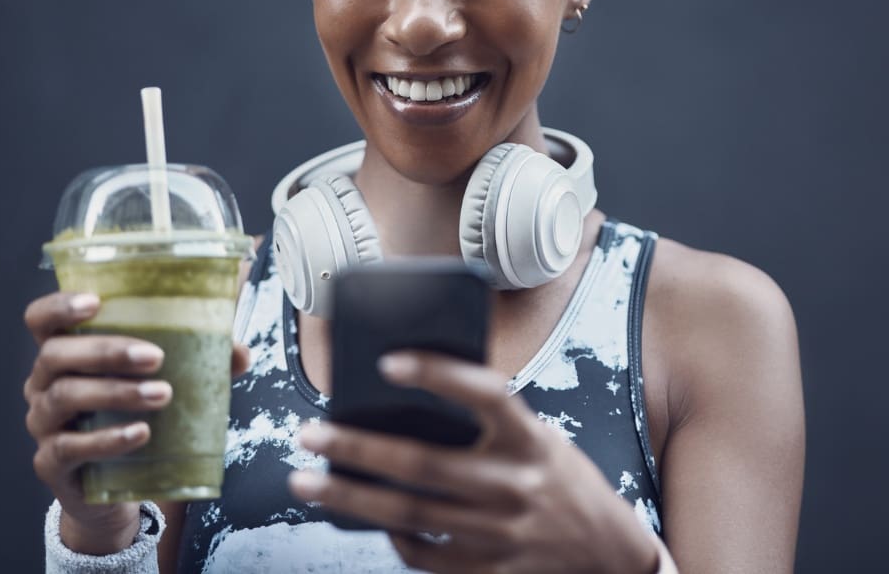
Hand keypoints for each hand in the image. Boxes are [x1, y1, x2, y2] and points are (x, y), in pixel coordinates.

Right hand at [23, 291, 249, 554]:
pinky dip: (107, 438)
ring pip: (64, 396)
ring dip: (116, 392)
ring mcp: (42, 424)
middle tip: (156, 357)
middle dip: (106, 351)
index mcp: (65, 353)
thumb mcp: (162, 382)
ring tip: (161, 395)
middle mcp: (43, 384)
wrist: (116, 485)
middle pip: (55, 354)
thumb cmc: (134, 415)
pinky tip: (140, 434)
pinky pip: (69, 447)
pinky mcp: (51, 464)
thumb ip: (199, 363)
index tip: (95, 301)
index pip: (41, 320)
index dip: (59, 305)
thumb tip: (241, 352)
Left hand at [288, 352, 657, 573]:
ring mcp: (502, 534)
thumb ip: (490, 424)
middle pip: (424, 465)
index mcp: (532, 440)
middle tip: (308, 433)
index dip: (437, 375)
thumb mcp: (540, 439)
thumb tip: (410, 401)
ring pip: (411, 515)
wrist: (610, 553)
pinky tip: (367, 521)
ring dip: (350, 499)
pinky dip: (393, 538)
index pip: (486, 394)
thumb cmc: (561, 480)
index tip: (387, 362)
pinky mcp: (492, 571)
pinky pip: (427, 558)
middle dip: (358, 449)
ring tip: (306, 483)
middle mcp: (516, 485)